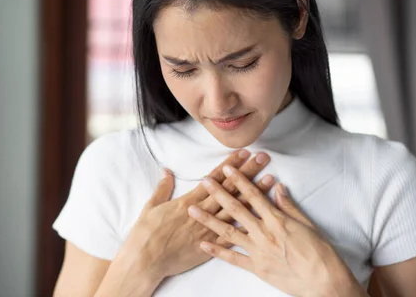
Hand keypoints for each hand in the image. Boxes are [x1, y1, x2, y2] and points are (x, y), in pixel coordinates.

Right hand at [98, 150, 274, 295]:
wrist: (145, 260)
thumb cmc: (145, 234)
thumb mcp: (151, 206)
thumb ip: (162, 188)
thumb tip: (167, 171)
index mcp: (188, 201)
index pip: (214, 178)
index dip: (230, 164)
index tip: (244, 153)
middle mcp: (202, 212)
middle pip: (230, 189)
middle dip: (248, 172)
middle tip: (263, 158)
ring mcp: (208, 229)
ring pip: (236, 208)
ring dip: (254, 193)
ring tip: (270, 179)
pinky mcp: (210, 245)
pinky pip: (232, 233)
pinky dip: (248, 222)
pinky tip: (262, 214)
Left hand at [187, 165, 363, 296]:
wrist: (323, 281)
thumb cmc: (319, 252)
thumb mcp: (307, 224)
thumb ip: (289, 206)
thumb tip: (278, 188)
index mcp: (277, 220)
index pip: (253, 195)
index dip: (239, 180)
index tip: (227, 169)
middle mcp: (264, 233)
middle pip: (236, 209)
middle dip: (218, 193)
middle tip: (204, 181)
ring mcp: (258, 251)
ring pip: (228, 231)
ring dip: (209, 219)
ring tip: (193, 209)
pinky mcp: (257, 268)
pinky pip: (233, 258)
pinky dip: (217, 251)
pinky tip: (203, 243)